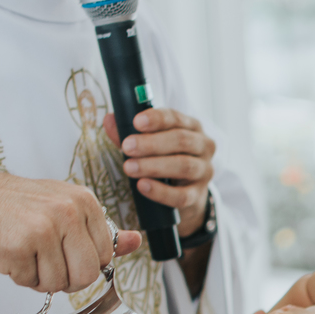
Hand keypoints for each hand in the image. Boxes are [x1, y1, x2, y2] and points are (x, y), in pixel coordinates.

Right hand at [0, 170, 140, 291]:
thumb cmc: (18, 208)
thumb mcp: (65, 209)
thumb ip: (102, 230)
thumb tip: (135, 241)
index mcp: (84, 202)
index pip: (105, 256)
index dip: (84, 262)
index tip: (64, 251)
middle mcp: (67, 212)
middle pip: (87, 275)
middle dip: (67, 278)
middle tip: (46, 261)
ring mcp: (42, 228)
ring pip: (59, 283)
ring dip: (40, 278)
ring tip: (26, 253)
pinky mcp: (17, 246)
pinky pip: (31, 283)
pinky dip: (19, 276)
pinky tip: (10, 253)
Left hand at [105, 109, 214, 237]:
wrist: (184, 192)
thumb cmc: (165, 159)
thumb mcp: (149, 143)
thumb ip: (129, 132)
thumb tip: (109, 120)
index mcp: (192, 127)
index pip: (176, 118)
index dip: (157, 119)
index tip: (136, 122)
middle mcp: (204, 146)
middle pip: (181, 141)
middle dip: (151, 143)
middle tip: (127, 147)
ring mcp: (205, 171)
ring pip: (184, 166)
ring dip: (154, 166)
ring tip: (129, 168)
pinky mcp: (199, 195)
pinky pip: (182, 195)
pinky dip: (161, 191)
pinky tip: (143, 186)